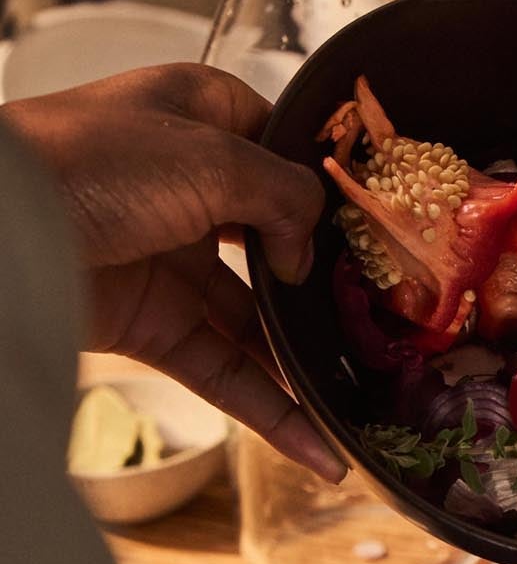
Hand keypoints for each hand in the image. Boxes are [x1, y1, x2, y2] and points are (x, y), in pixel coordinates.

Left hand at [2, 64, 343, 481]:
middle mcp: (188, 186)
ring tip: (359, 394)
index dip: (324, 188)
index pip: (279, 148)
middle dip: (322, 285)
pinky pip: (223, 371)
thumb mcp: (209, 154)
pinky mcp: (149, 324)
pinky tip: (315, 446)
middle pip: (275, 242)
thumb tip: (309, 247)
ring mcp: (169, 258)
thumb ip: (283, 194)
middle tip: (382, 321)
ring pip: (252, 318)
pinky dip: (268, 410)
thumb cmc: (87, 163)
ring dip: (300, 359)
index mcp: (199, 117)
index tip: (372, 230)